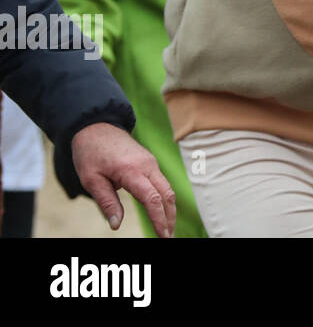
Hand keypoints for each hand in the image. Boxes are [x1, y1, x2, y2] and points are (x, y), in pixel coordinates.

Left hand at [71, 122, 175, 237]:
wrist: (96, 126)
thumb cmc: (91, 153)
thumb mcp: (91, 180)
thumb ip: (107, 202)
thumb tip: (116, 225)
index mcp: (132, 171)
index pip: (152, 199)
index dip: (159, 219)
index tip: (163, 235)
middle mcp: (147, 166)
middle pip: (167, 195)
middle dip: (170, 217)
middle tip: (168, 237)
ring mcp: (151, 162)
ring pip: (167, 188)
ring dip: (169, 209)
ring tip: (166, 227)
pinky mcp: (150, 162)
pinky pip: (162, 182)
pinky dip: (164, 198)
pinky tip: (160, 210)